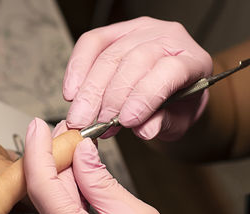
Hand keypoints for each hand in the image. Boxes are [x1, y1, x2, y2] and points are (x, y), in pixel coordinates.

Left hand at [24, 118, 190, 213]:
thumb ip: (103, 184)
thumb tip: (83, 152)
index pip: (44, 187)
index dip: (38, 151)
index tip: (38, 128)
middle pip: (47, 192)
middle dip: (55, 156)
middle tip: (66, 130)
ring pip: (52, 201)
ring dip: (62, 171)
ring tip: (74, 144)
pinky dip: (67, 190)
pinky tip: (76, 172)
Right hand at [64, 16, 211, 140]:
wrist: (171, 91)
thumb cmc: (176, 105)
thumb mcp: (178, 122)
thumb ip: (164, 124)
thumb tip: (144, 130)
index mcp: (192, 61)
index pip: (169, 70)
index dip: (145, 95)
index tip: (125, 120)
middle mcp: (167, 38)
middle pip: (133, 61)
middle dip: (109, 96)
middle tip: (92, 123)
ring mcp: (139, 32)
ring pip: (108, 55)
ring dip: (89, 90)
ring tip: (81, 116)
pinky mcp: (115, 32)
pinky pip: (91, 43)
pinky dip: (77, 68)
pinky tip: (72, 92)